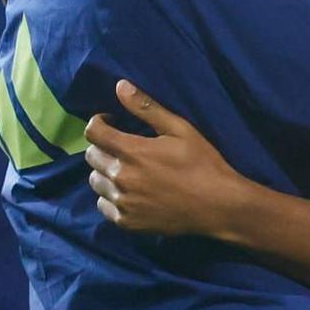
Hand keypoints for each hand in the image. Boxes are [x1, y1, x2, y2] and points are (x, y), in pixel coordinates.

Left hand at [85, 80, 250, 238]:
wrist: (217, 206)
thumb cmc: (202, 163)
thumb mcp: (179, 129)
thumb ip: (146, 107)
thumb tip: (119, 86)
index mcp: (131, 151)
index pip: (93, 132)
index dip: (99, 122)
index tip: (112, 122)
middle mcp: (121, 178)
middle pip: (91, 157)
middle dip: (102, 146)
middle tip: (122, 146)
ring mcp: (122, 202)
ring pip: (95, 182)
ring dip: (105, 172)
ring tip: (125, 169)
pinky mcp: (127, 222)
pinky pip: (104, 206)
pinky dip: (111, 197)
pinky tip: (129, 192)